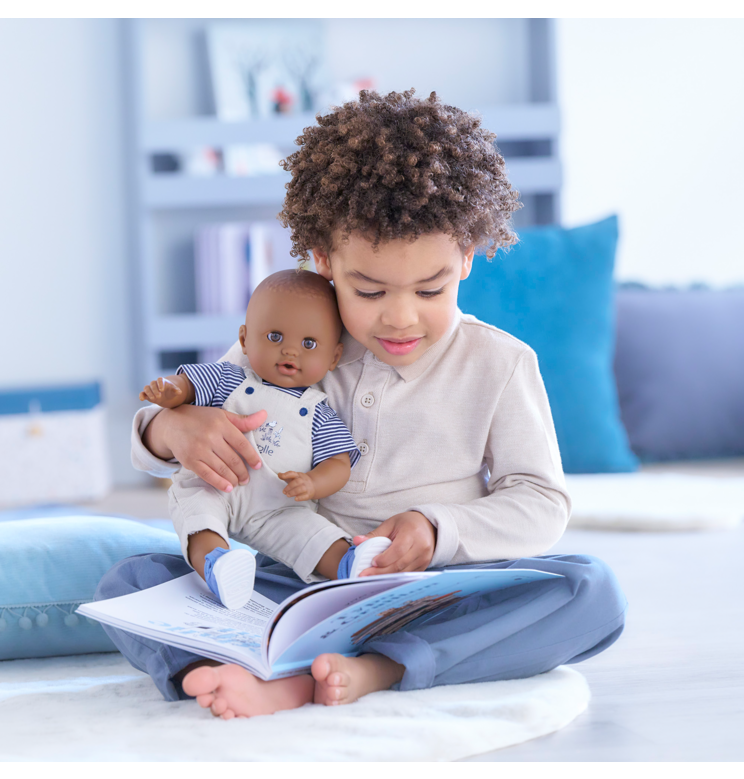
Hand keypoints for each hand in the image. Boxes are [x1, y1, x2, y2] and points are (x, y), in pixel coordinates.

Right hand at [139, 377, 182, 407]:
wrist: (167, 397)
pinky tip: (142, 399)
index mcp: (162, 381)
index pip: (160, 379)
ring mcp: (150, 389)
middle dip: (155, 390)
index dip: (160, 384)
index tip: (162, 390)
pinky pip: (142, 393)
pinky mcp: (147, 395)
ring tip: (154, 399)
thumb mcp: (174, 391)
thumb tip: (179, 392)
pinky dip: (141, 395)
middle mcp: (155, 384)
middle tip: (159, 396)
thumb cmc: (171, 392)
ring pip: (146, 388)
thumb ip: (176, 391)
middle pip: (152, 383)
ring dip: (149, 393)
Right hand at [151, 405, 266, 491]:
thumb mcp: (222, 415)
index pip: (241, 444)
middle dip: (242, 472)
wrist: (171, 424)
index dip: (251, 457)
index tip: (257, 466)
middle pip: (232, 459)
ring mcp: (199, 450)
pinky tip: (228, 487)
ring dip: (233, 479)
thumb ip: (243, 420)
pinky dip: (219, 483)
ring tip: (239, 483)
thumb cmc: (201, 419)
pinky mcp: (190, 460)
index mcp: (221, 425)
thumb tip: (264, 415)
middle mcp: (210, 437)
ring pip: (222, 469)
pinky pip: (207, 475)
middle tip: (247, 479)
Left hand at [278, 471, 316, 501]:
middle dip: (289, 487)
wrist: (314, 485)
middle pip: (297, 482)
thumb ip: (286, 476)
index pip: (293, 473)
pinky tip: (295, 499)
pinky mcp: (309, 494)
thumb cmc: (300, 481)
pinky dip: (300, 498)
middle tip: (284, 492)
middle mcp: (303, 480)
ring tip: (288, 495)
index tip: (281, 476)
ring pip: (301, 488)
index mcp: (298, 475)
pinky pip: (306, 496)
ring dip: (293, 492)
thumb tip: (279, 474)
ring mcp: (307, 487)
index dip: (287, 474)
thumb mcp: (293, 477)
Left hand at [352, 511, 436, 575]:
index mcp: (412, 532)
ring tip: (371, 578)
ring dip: (387, 577)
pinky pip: (408, 575)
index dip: (384, 559)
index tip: (372, 562)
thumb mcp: (390, 524)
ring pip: (404, 572)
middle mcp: (421, 546)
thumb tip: (357, 541)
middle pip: (400, 564)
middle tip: (365, 575)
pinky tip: (384, 578)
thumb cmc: (407, 524)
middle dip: (381, 572)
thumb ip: (374, 534)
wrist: (428, 526)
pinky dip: (395, 577)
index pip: (398, 550)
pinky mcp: (424, 566)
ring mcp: (425, 558)